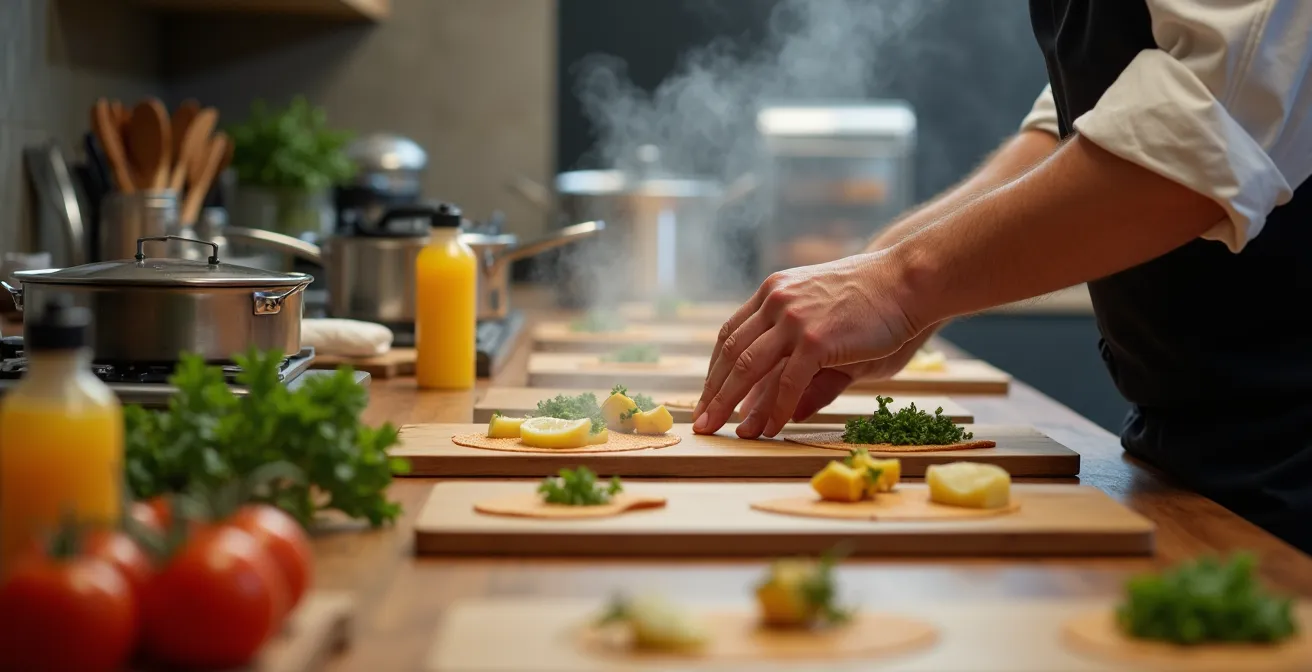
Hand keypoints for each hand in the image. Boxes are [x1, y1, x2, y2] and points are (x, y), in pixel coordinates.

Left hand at [692, 252, 915, 436]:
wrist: (908, 279)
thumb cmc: (873, 302)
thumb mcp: (824, 322)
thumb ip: (799, 357)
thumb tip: (784, 406)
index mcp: (773, 292)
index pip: (730, 333)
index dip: (715, 368)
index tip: (707, 395)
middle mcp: (776, 302)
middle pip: (731, 353)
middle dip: (713, 392)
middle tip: (701, 421)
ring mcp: (794, 319)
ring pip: (748, 368)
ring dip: (731, 404)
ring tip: (721, 430)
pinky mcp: (815, 339)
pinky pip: (786, 382)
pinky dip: (774, 409)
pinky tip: (768, 429)